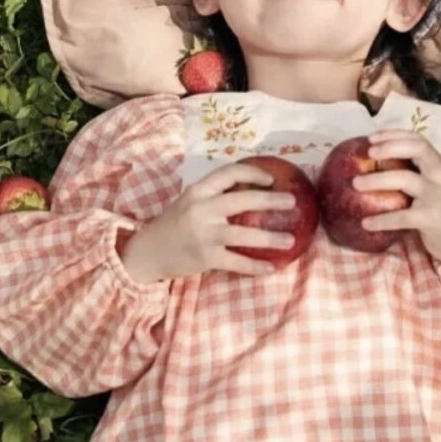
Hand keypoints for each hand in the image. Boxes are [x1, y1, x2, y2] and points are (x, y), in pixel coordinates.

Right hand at [120, 163, 297, 282]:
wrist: (148, 252)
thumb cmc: (174, 224)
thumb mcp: (190, 201)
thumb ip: (214, 195)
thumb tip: (252, 190)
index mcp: (198, 190)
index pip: (229, 173)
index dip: (252, 173)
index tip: (271, 179)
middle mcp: (201, 209)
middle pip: (242, 200)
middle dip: (270, 200)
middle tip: (292, 202)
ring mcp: (204, 234)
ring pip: (244, 234)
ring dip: (271, 237)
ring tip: (291, 240)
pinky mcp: (206, 257)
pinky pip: (238, 262)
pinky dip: (256, 266)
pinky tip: (272, 267)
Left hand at [351, 129, 440, 266]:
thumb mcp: (433, 186)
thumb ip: (414, 173)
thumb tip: (373, 163)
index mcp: (439, 165)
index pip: (418, 140)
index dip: (394, 134)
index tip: (371, 137)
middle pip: (417, 150)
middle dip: (390, 147)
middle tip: (368, 154)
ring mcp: (438, 196)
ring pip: (405, 179)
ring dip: (377, 180)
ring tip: (355, 184)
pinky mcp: (433, 219)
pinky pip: (402, 217)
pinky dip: (382, 220)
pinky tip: (365, 223)